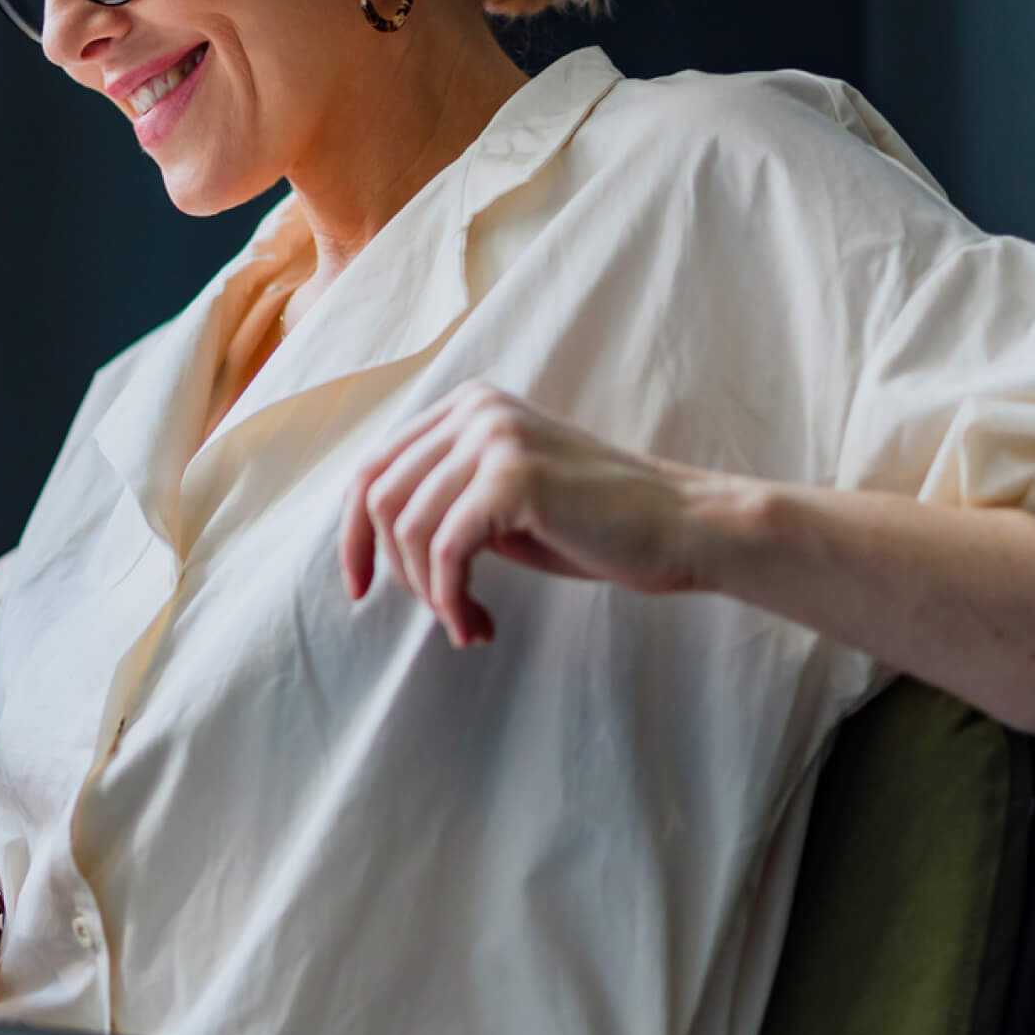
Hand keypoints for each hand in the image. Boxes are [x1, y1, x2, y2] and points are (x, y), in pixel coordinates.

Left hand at [337, 383, 720, 645]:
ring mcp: (493, 436)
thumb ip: (444, 501)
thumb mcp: (502, 503)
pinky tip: (477, 626)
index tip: (360, 589)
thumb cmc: (596, 526)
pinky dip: (451, 600)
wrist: (681, 527)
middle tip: (439, 614)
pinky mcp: (514, 476)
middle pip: (378, 497)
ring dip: (430, 593)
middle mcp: (475, 410)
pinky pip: (446, 551)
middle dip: (394, 570)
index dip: (353, 535)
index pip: (374, 468)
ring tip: (467, 624)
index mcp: (468, 407)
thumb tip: (368, 540)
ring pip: (408, 529)